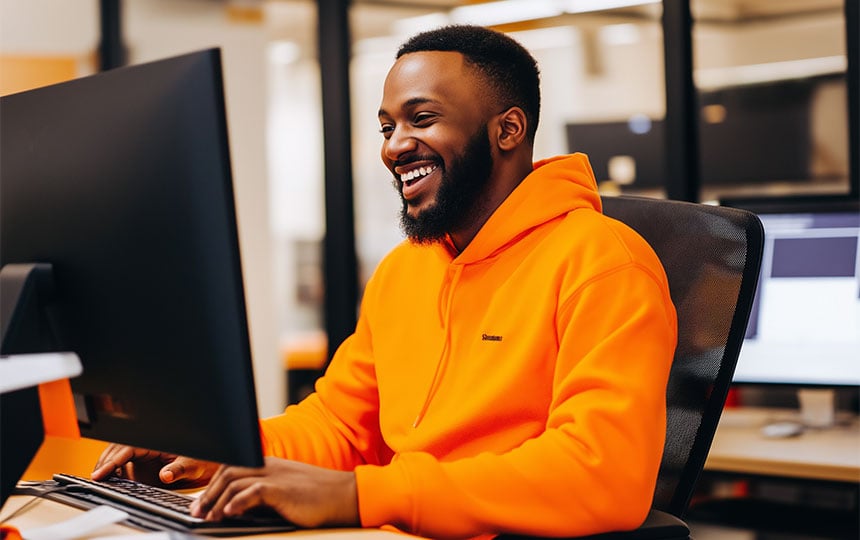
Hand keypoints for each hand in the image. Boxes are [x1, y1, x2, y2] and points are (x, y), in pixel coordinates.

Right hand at [92, 444, 217, 488]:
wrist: (204, 467)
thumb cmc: (200, 460)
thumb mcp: (192, 464)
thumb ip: (178, 469)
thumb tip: (166, 475)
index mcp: (155, 442)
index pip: (127, 448)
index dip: (112, 460)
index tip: (100, 473)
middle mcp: (146, 447)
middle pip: (117, 451)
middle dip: (104, 463)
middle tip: (94, 478)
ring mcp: (142, 456)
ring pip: (117, 458)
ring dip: (105, 467)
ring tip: (97, 480)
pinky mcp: (141, 466)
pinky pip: (122, 468)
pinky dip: (113, 474)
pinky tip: (108, 483)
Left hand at [190, 457, 358, 527]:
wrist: (343, 496)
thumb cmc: (317, 498)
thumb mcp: (285, 493)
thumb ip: (262, 496)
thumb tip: (237, 509)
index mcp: (269, 465)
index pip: (231, 467)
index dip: (212, 485)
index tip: (200, 503)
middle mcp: (269, 466)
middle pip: (228, 472)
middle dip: (208, 493)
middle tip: (196, 512)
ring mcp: (276, 475)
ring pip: (235, 481)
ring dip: (217, 500)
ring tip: (209, 517)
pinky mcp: (282, 489)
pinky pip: (253, 491)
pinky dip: (237, 502)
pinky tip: (229, 513)